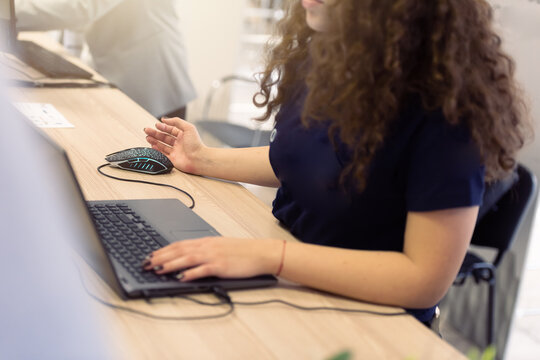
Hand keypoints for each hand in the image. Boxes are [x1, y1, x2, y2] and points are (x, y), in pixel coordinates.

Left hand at [142, 237, 281, 280]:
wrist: (261, 252)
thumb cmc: (243, 251)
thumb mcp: (221, 247)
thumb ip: (205, 251)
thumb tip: (189, 259)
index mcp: (207, 241)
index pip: (179, 244)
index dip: (163, 250)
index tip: (151, 255)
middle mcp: (208, 246)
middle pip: (179, 250)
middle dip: (160, 257)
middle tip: (146, 263)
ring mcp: (214, 255)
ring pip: (187, 258)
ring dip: (170, 264)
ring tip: (157, 270)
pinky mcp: (221, 266)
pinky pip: (202, 269)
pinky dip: (190, 273)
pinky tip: (181, 277)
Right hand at [144, 117, 205, 174]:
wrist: (198, 159)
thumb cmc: (196, 144)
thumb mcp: (188, 127)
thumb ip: (176, 121)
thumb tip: (164, 119)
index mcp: (183, 135)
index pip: (170, 129)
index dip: (163, 127)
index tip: (156, 125)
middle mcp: (179, 143)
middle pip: (164, 137)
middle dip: (155, 133)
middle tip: (147, 130)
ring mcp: (175, 151)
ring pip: (162, 145)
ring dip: (154, 141)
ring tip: (147, 137)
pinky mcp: (173, 159)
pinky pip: (163, 154)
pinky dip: (157, 150)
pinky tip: (152, 145)